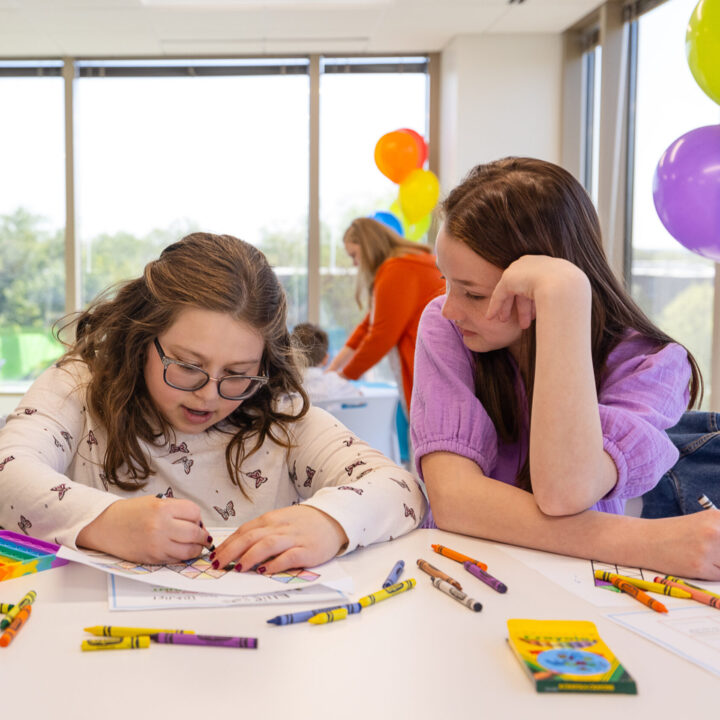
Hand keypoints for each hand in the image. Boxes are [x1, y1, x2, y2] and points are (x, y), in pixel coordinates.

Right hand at [76, 495, 210, 563]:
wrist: (105, 525)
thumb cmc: (131, 512)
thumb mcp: (155, 502)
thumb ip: (177, 510)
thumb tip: (198, 523)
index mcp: (162, 508)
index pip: (194, 512)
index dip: (197, 517)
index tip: (196, 520)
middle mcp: (160, 526)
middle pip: (195, 533)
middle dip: (202, 535)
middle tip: (203, 536)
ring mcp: (157, 545)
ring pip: (189, 550)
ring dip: (196, 548)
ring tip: (196, 545)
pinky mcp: (153, 558)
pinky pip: (176, 559)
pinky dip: (183, 556)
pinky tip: (181, 550)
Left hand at [211, 505, 348, 573]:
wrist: (332, 519)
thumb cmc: (303, 523)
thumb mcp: (279, 522)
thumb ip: (261, 533)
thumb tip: (236, 549)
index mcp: (270, 520)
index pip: (243, 531)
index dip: (227, 544)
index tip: (213, 556)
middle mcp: (279, 527)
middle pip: (250, 537)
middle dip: (231, 551)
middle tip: (217, 565)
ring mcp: (293, 538)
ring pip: (267, 545)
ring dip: (250, 556)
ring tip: (238, 568)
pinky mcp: (307, 550)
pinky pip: (288, 556)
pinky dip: (275, 564)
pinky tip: (264, 571)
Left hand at [486, 256, 588, 328]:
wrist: (563, 285)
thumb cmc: (571, 293)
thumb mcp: (569, 295)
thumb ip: (563, 299)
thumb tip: (567, 310)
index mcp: (551, 266)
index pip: (539, 283)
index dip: (535, 302)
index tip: (535, 315)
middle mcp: (534, 264)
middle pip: (524, 288)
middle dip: (523, 307)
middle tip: (523, 323)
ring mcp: (521, 269)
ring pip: (510, 291)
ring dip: (509, 309)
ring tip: (508, 324)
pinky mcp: (509, 278)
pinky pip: (500, 294)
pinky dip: (496, 306)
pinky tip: (491, 318)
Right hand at [648, 511, 719, 579]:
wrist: (645, 540)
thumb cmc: (677, 533)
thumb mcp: (705, 523)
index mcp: (718, 517)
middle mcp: (715, 531)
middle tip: (715, 553)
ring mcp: (707, 549)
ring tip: (706, 557)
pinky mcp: (699, 567)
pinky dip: (714, 573)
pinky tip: (698, 563)